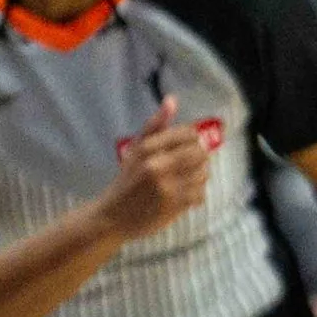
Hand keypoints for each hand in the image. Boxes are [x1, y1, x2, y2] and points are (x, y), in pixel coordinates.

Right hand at [100, 98, 211, 239]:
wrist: (113, 217)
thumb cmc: (126, 181)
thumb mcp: (135, 150)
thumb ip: (155, 125)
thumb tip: (172, 99)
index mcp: (147, 149)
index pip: (188, 134)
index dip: (193, 139)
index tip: (187, 146)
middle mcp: (157, 166)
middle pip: (199, 153)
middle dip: (199, 157)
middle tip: (190, 164)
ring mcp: (167, 187)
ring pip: (203, 174)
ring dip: (199, 176)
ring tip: (186, 179)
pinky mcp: (174, 206)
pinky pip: (200, 194)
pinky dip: (196, 194)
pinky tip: (185, 194)